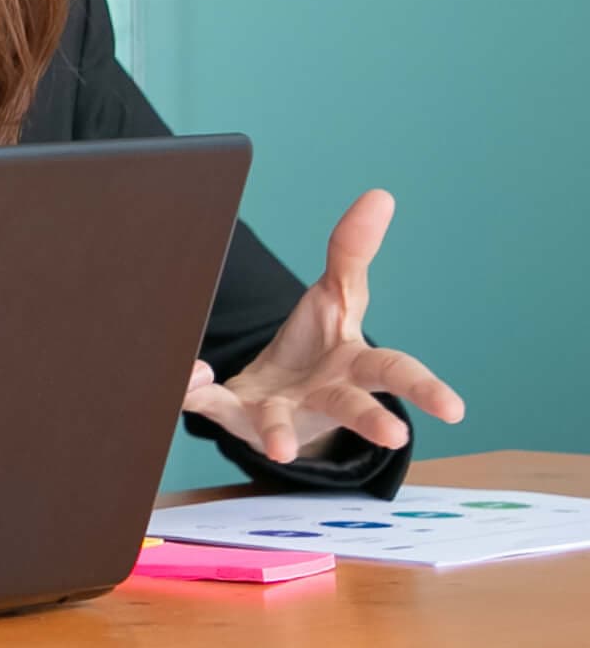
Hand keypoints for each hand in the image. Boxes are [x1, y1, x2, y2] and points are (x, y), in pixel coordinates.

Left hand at [181, 189, 465, 464]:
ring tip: (281, 451)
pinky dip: (200, 394)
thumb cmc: (318, 348)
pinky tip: (193, 379)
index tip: (455, 410)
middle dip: (372, 421)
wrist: (274, 401)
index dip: (425, 389)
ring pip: (281, 425)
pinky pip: (214, 406)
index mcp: (355, 366)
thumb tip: (380, 196)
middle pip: (352, 407)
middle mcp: (323, 396)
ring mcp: (281, 412)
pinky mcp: (236, 415)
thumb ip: (353, 251)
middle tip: (396, 437)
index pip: (396, 373)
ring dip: (279, 434)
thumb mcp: (339, 296)